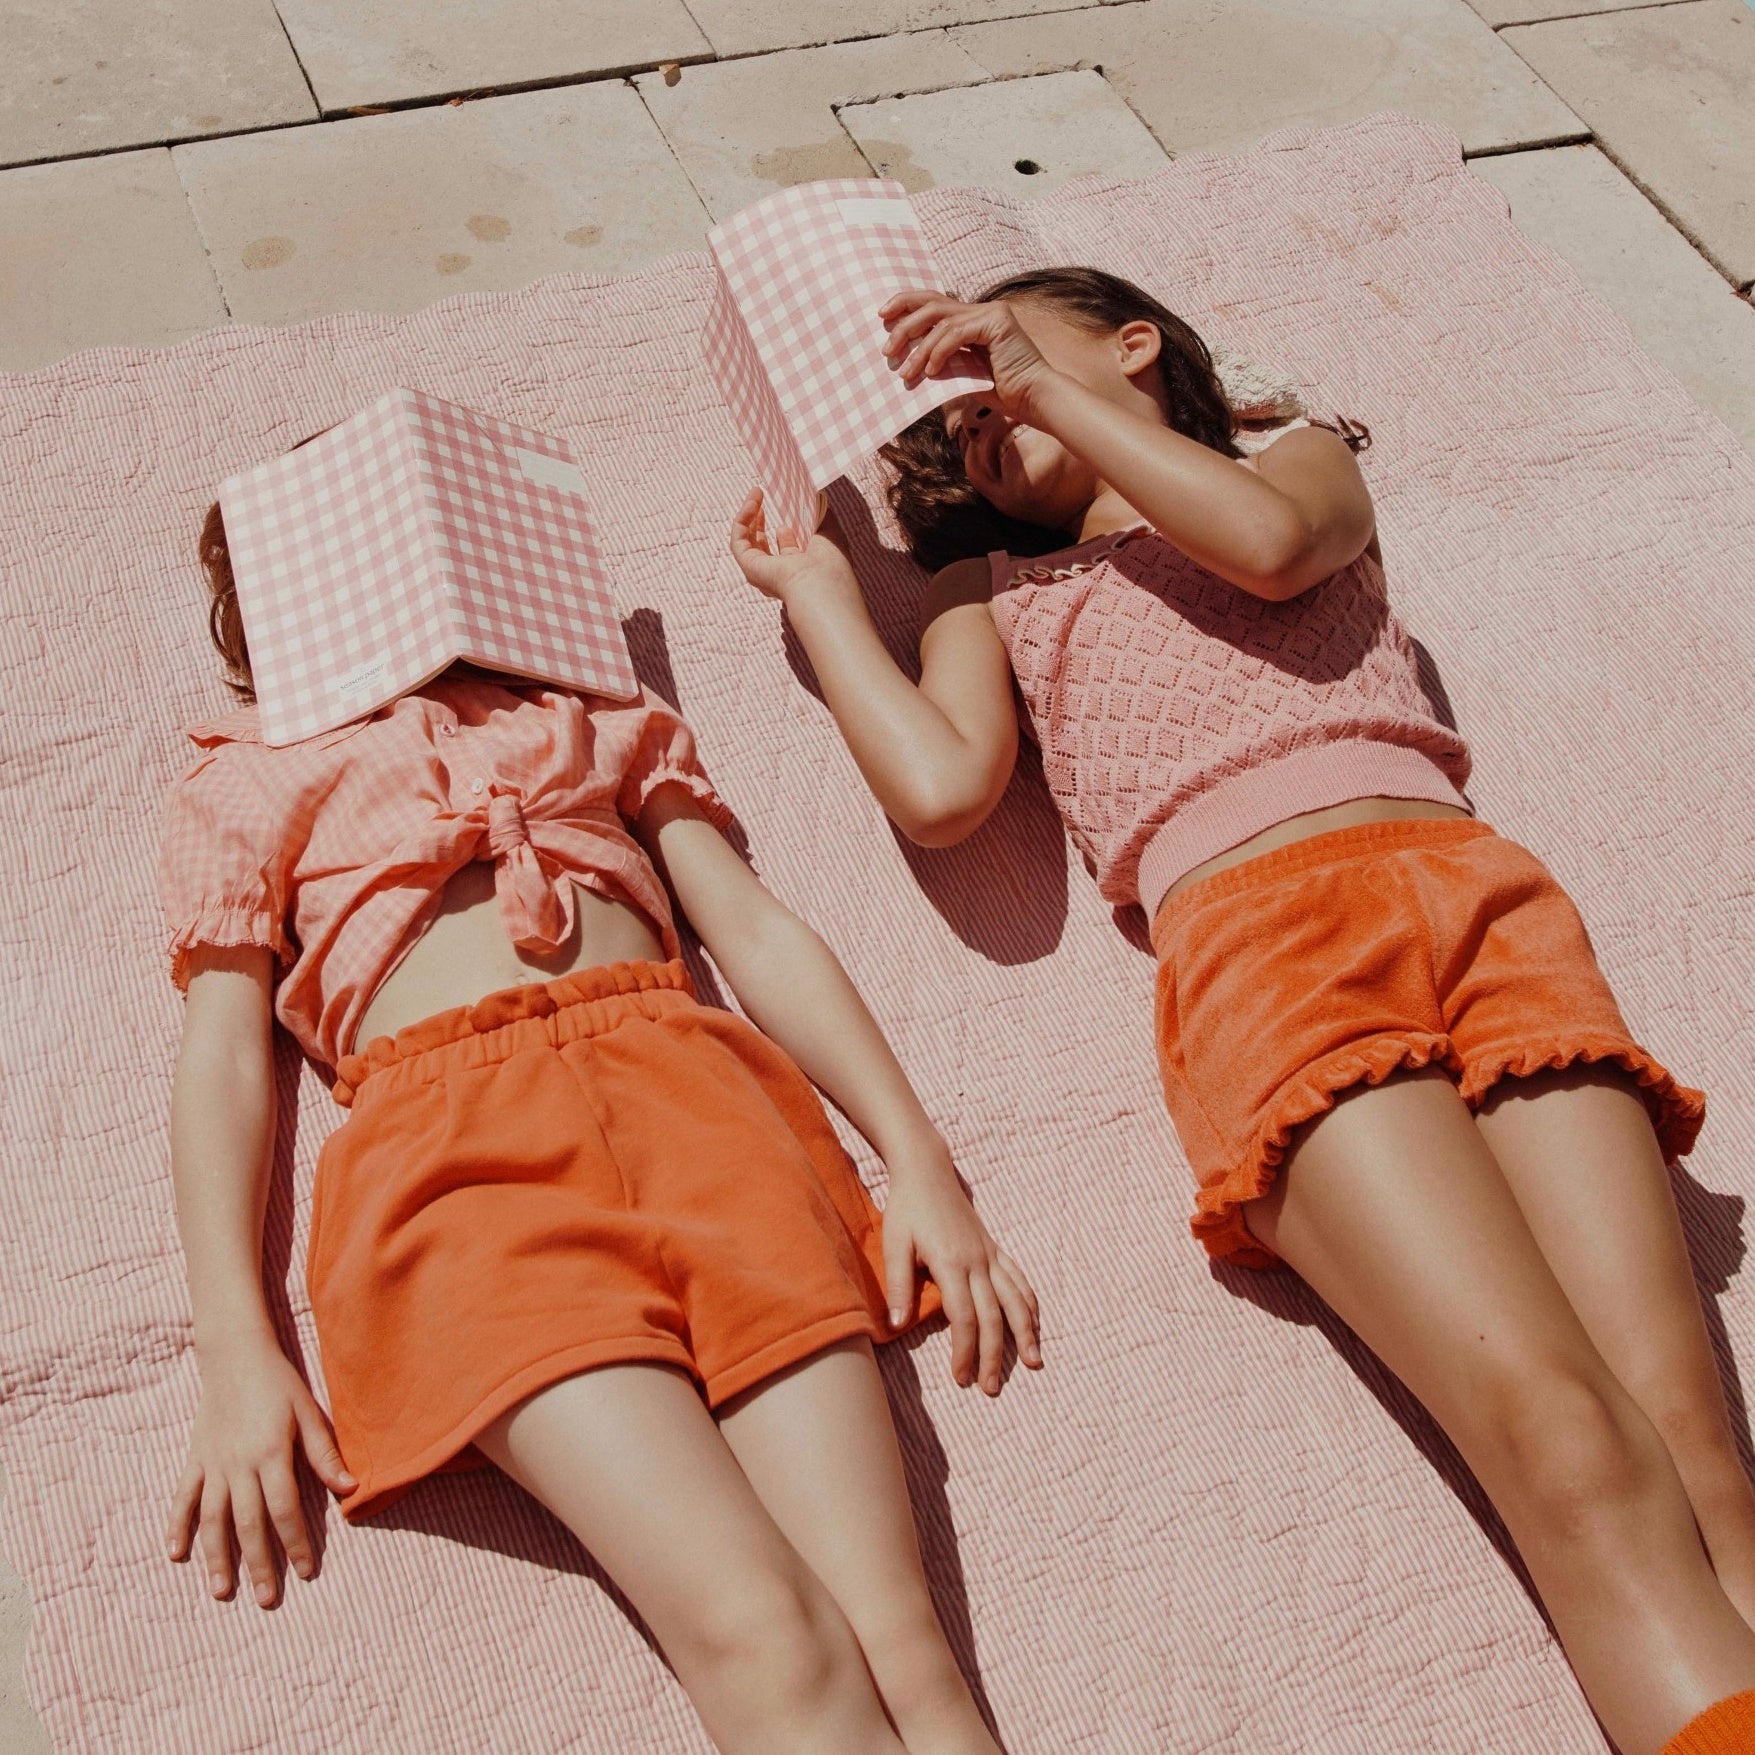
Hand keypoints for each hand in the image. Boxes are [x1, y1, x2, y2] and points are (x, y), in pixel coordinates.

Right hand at [166, 1337, 354, 1607]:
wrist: (235, 1357)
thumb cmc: (279, 1384)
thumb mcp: (309, 1412)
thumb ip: (325, 1454)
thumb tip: (351, 1489)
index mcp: (271, 1454)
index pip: (285, 1510)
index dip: (297, 1542)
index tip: (306, 1572)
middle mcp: (239, 1465)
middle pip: (249, 1524)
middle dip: (260, 1564)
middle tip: (268, 1600)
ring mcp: (213, 1464)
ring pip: (212, 1520)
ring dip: (216, 1558)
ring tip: (222, 1592)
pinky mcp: (194, 1459)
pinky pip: (183, 1497)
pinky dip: (177, 1526)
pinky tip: (175, 1554)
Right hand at [729, 488, 861, 614]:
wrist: (822, 581)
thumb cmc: (831, 562)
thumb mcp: (829, 531)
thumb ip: (821, 515)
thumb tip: (817, 497)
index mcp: (801, 570)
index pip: (786, 550)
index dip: (784, 529)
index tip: (786, 507)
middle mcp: (779, 574)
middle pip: (761, 546)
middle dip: (759, 522)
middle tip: (761, 497)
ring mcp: (762, 573)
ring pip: (746, 542)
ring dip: (748, 515)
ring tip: (756, 493)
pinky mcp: (749, 567)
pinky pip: (738, 540)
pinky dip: (743, 518)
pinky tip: (753, 501)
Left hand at [880, 289, 1055, 420]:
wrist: (1035, 401)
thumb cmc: (1004, 394)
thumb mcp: (963, 376)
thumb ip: (942, 363)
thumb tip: (908, 364)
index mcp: (974, 320)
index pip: (934, 304)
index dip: (906, 305)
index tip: (882, 318)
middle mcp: (982, 310)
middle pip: (932, 302)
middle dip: (904, 323)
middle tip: (886, 349)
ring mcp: (991, 313)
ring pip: (941, 319)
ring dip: (917, 347)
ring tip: (904, 371)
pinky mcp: (997, 323)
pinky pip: (956, 333)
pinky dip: (939, 352)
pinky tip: (930, 372)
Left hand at [880, 1133, 1042, 1395]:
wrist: (926, 1172)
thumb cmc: (906, 1209)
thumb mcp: (894, 1244)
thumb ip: (898, 1285)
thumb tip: (897, 1325)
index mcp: (952, 1262)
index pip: (964, 1317)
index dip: (965, 1350)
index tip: (961, 1378)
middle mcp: (978, 1261)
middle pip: (993, 1316)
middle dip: (995, 1354)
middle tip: (991, 1388)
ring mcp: (990, 1254)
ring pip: (1015, 1300)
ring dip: (1025, 1333)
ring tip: (1034, 1364)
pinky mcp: (994, 1249)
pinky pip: (1019, 1280)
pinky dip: (1029, 1304)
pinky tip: (1034, 1325)